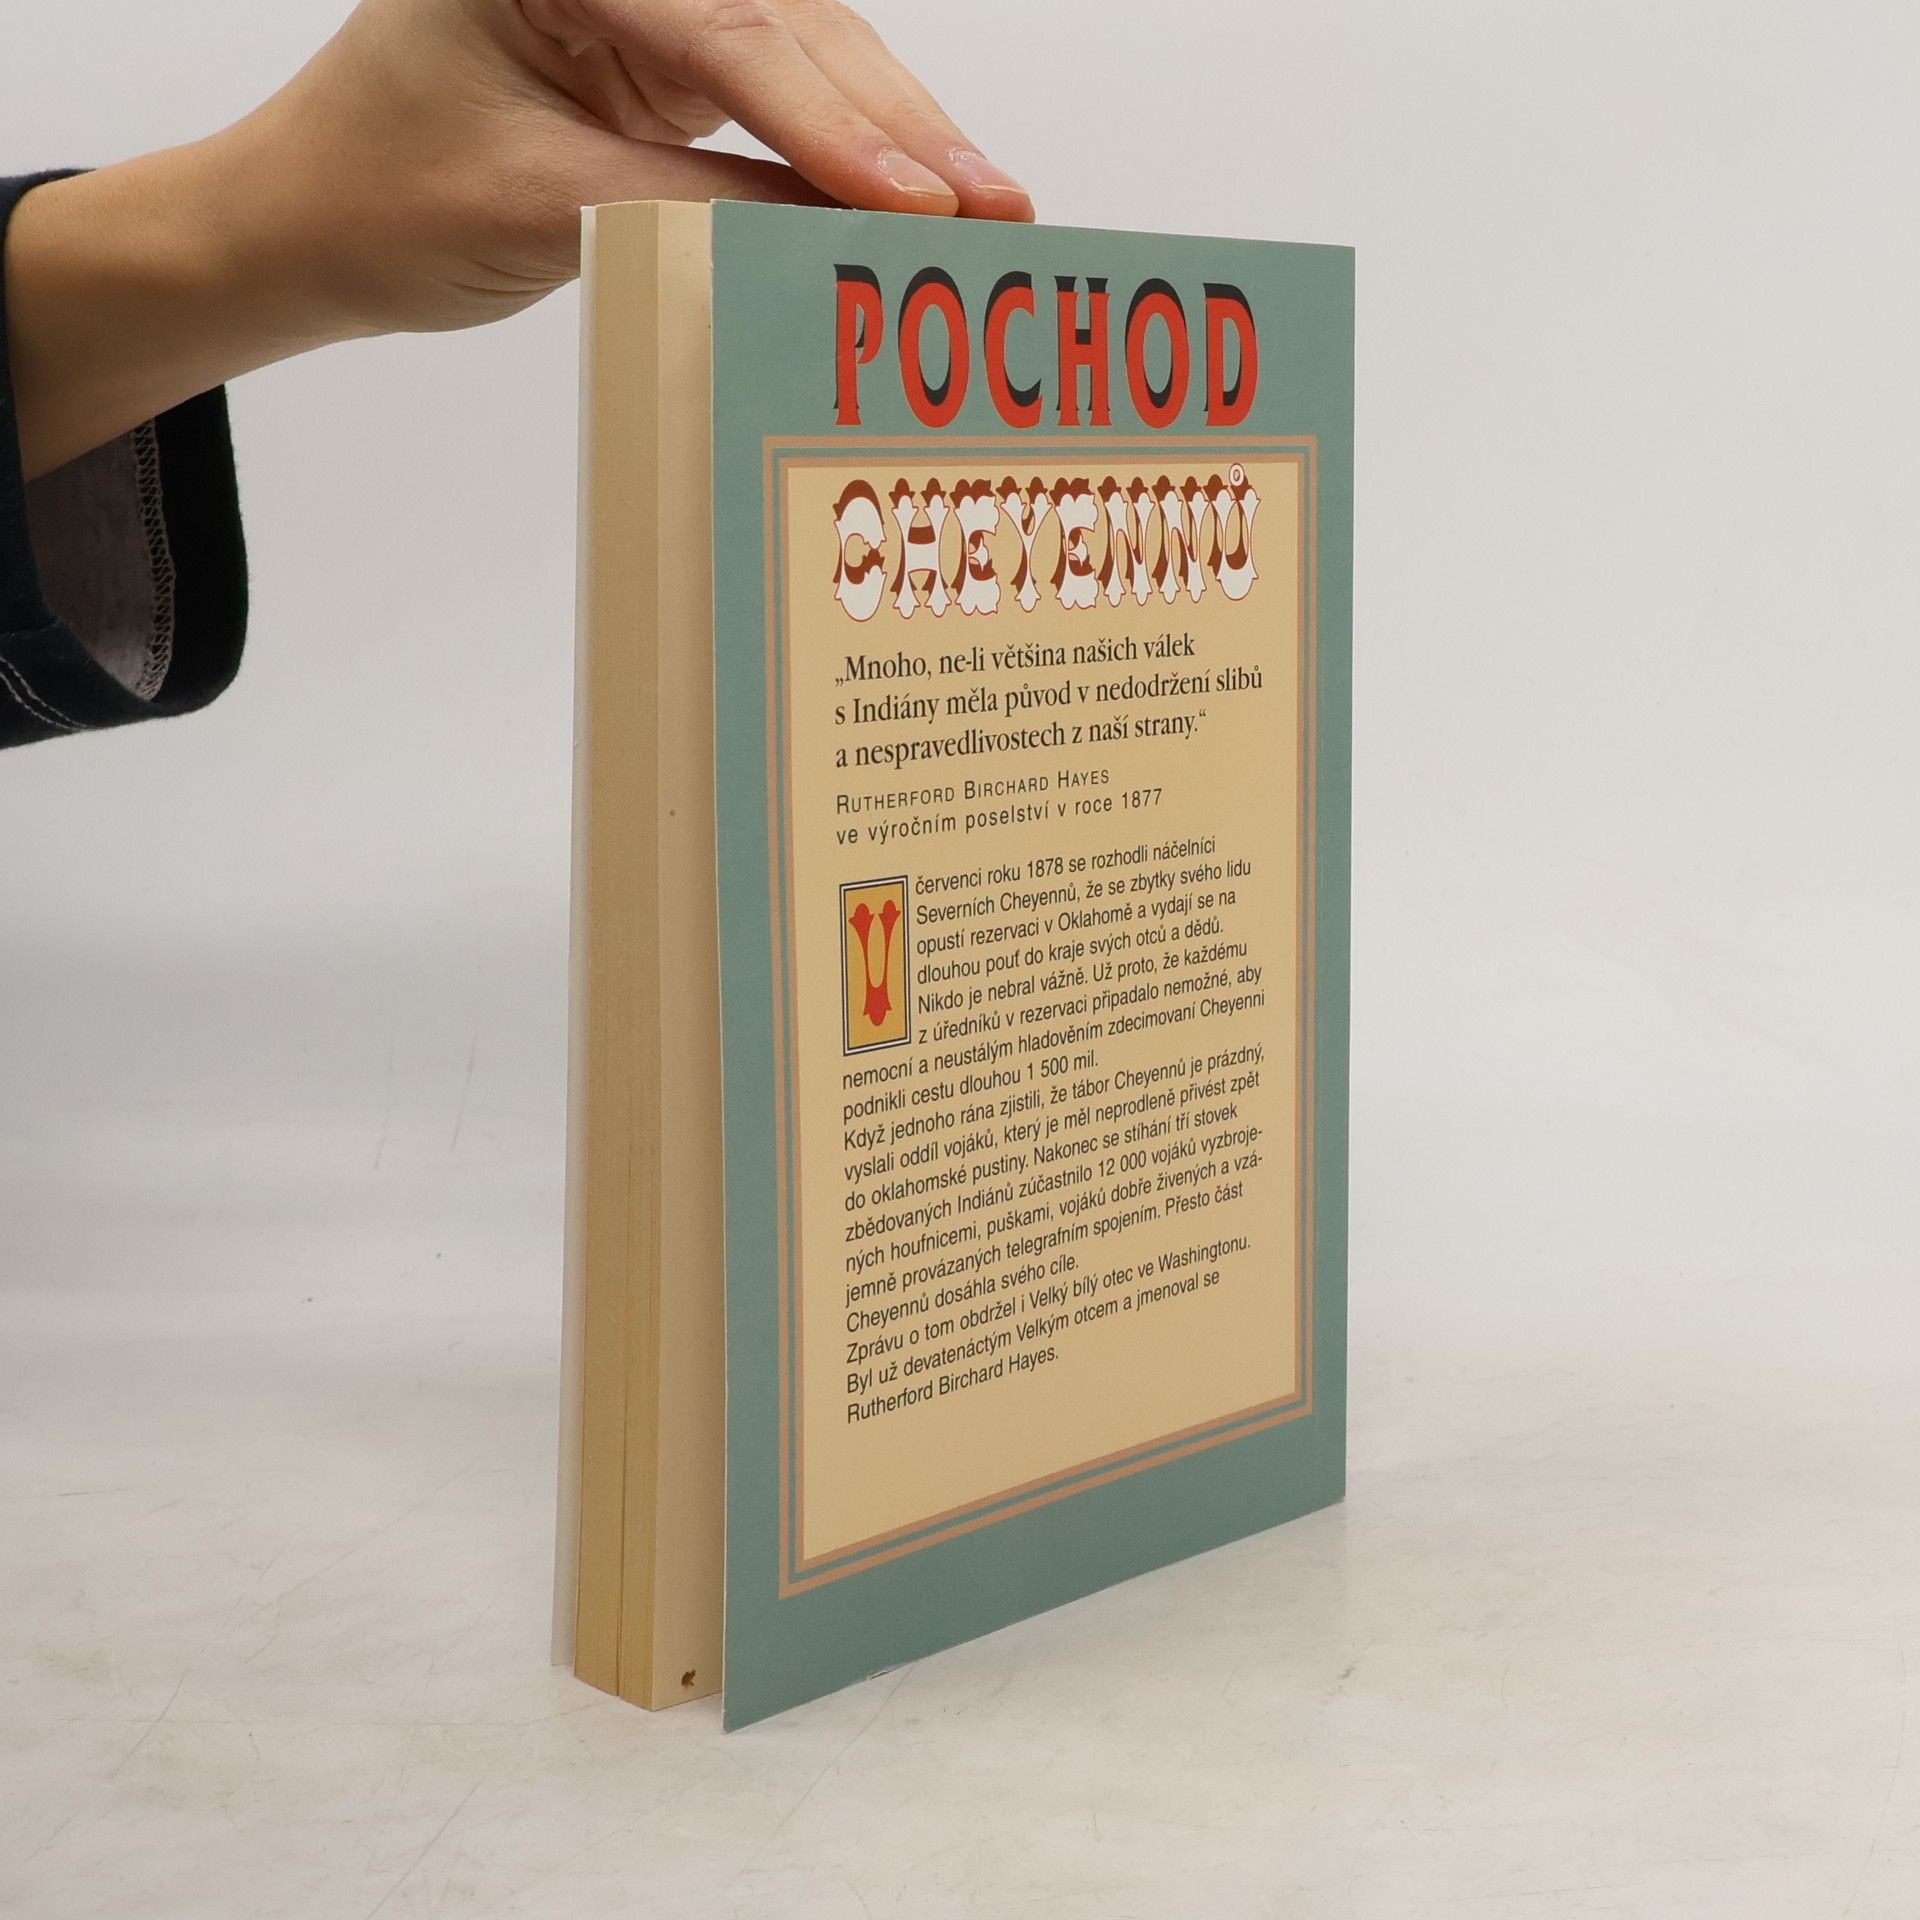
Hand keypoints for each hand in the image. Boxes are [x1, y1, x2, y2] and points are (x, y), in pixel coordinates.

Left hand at [6, 0, 1031, 476]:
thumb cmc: (381, 196)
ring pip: (805, 52)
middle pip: (789, 24)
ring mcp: (646, 2)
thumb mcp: (535, 208)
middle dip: (894, 122)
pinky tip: (916, 193)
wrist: (312, 220)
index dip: (827, 125)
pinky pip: (783, 95)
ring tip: (984, 205)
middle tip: (992, 202)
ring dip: (895, 136)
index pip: (722, 31)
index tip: (911, 200)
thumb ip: (690, 212)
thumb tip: (835, 237)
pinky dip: (848, 154)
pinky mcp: (667, 58)